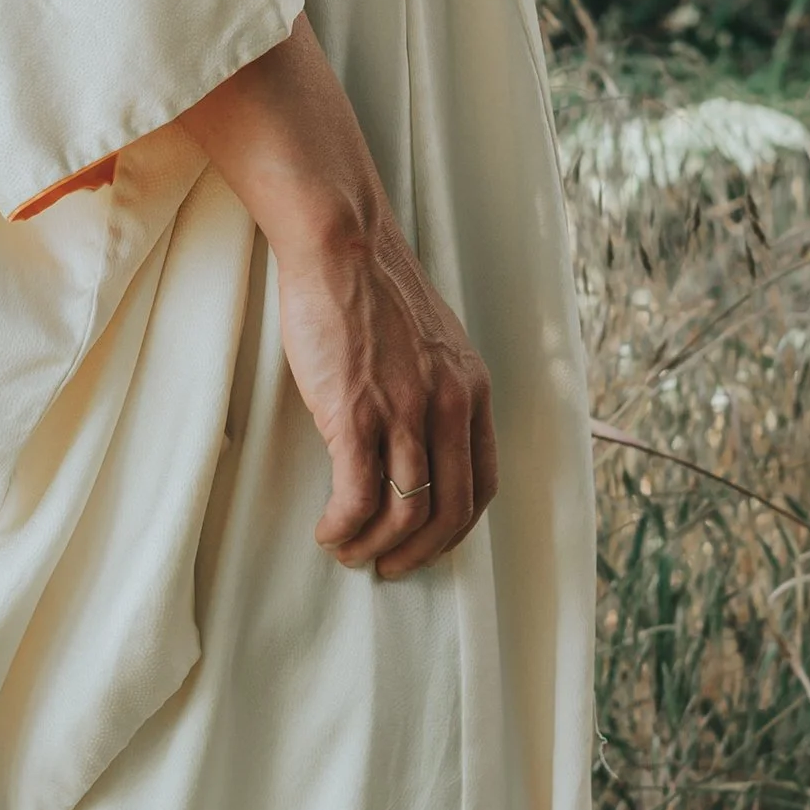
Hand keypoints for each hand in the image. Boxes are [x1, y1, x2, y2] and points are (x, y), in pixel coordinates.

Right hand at [174, 15, 498, 581]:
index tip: (426, 542)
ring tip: (348, 551)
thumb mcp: (431, 342)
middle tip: (388, 567)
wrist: (341, 243)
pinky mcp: (356, 413)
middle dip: (418, 553)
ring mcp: (405, 411)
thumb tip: (416, 440)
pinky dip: (343, 529)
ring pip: (405, 514)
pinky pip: (357, 498)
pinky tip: (326, 531)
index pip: (483, 483)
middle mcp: (449, 406)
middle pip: (451, 512)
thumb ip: (435, 388)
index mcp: (471, 390)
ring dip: (375, 547)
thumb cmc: (372, 286)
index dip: (455, 528)